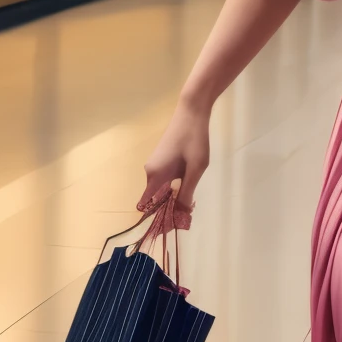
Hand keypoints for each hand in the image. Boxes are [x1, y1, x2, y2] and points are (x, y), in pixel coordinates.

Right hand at [138, 101, 209, 236]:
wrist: (192, 111)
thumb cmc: (194, 140)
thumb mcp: (195, 169)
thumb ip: (187, 192)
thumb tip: (181, 215)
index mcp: (154, 176)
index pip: (146, 205)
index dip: (153, 219)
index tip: (164, 230)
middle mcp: (150, 171)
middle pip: (154, 199)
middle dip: (166, 210)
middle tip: (186, 218)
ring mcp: (155, 164)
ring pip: (161, 189)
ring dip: (172, 197)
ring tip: (190, 205)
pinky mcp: (162, 159)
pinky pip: (164, 180)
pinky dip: (174, 187)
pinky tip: (188, 187)